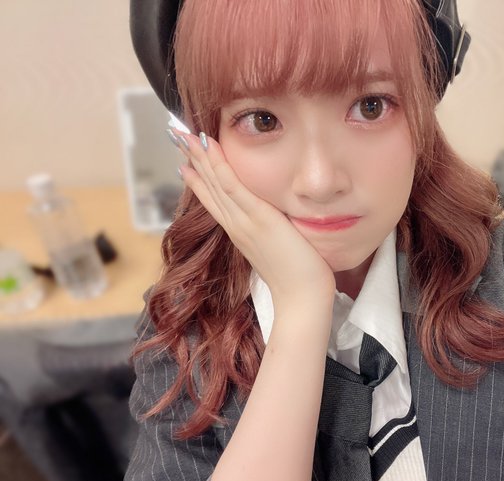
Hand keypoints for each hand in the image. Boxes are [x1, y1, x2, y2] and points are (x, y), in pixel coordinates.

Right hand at [171, 129, 334, 304]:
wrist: (301, 299)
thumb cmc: (298, 278)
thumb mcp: (278, 250)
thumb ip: (272, 233)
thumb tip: (276, 220)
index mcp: (240, 232)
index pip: (215, 201)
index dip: (199, 180)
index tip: (185, 163)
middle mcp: (236, 225)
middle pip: (210, 188)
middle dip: (194, 160)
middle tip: (177, 137)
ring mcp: (244, 222)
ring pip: (217, 183)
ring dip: (200, 157)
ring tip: (185, 135)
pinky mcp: (259, 219)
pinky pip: (234, 187)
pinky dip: (219, 166)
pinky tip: (209, 148)